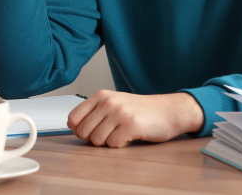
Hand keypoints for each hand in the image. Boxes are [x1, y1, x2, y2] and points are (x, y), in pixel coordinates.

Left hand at [66, 90, 203, 147]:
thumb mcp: (114, 104)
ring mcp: (120, 113)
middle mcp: (108, 102)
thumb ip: (93, 113)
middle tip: (111, 133)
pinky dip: (121, 145)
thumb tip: (72, 125)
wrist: (169, 111)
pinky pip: (113, 145)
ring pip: (97, 140)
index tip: (91, 131)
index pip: (73, 118)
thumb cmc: (141, 110)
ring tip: (122, 133)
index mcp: (101, 95)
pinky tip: (130, 136)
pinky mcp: (132, 125)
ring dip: (109, 142)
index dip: (80, 130)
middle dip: (95, 138)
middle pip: (84, 132)